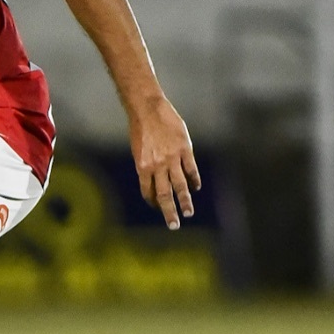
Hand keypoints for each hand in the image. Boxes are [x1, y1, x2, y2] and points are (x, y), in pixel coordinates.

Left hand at [129, 95, 200, 230]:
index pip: (148, 191)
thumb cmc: (141, 128)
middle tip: (174, 226)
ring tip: (188, 213)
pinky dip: (194, 180)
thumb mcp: (138, 149)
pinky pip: (191, 169)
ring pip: (180, 185)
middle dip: (169, 211)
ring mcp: (172, 158)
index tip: (156, 206)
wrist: (148, 108)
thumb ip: (147, 165)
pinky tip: (196, 187)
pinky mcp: (185, 149)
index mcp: (143, 166)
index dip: (152, 200)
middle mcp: (157, 166)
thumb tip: (153, 180)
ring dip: (184, 201)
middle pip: (164, 194)